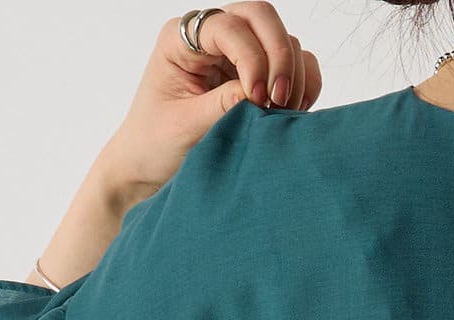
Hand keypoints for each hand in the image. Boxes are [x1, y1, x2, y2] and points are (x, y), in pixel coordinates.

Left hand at [103, 6, 322, 200]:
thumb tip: (263, 93)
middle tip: (279, 102)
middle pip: (261, 17)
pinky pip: (295, 65)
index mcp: (182, 39)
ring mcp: (236, 55)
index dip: (252, 58)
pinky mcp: (257, 77)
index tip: (257, 100)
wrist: (149, 168)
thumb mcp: (186, 125)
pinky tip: (291, 112)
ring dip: (292, 76)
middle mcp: (211, 38)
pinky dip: (304, 85)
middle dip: (279, 57)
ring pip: (283, 40)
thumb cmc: (155, 145)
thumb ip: (223, 105)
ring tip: (281, 114)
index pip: (230, 26)